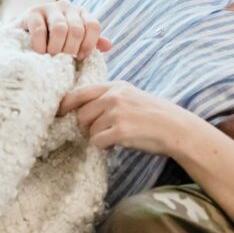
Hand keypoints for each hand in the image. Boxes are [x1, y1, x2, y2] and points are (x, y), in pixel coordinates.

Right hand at [20, 0, 111, 59]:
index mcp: (81, 13)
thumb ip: (90, 43)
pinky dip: (41, 46)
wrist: (25, 30)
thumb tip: (108, 46)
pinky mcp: (32, 12)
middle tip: (63, 61)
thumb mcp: (73, 41)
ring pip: (60, 29)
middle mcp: (67, 6)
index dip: (89, 44)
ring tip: (52, 58)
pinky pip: (40, 30)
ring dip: (56, 49)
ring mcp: (49, 7)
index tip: (80, 58)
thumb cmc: (54, 40)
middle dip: (71, 50)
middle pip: (77, 29)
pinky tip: (40, 54)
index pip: (93, 25)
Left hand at [58, 81, 198, 155]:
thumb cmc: (153, 115)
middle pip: (81, 113)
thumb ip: (108, 97)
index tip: (58, 113)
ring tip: (113, 136)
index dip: (65, 104)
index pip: (79, 92)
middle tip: (98, 131)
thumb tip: (81, 109)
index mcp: (115, 86)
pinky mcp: (121, 131)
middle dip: (84, 126)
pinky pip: (97, 141)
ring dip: (96, 137)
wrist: (175, 128)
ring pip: (89, 129)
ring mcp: (117, 113)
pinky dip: (104, 146)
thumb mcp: (131, 96)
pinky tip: (117, 143)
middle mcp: (114, 96)